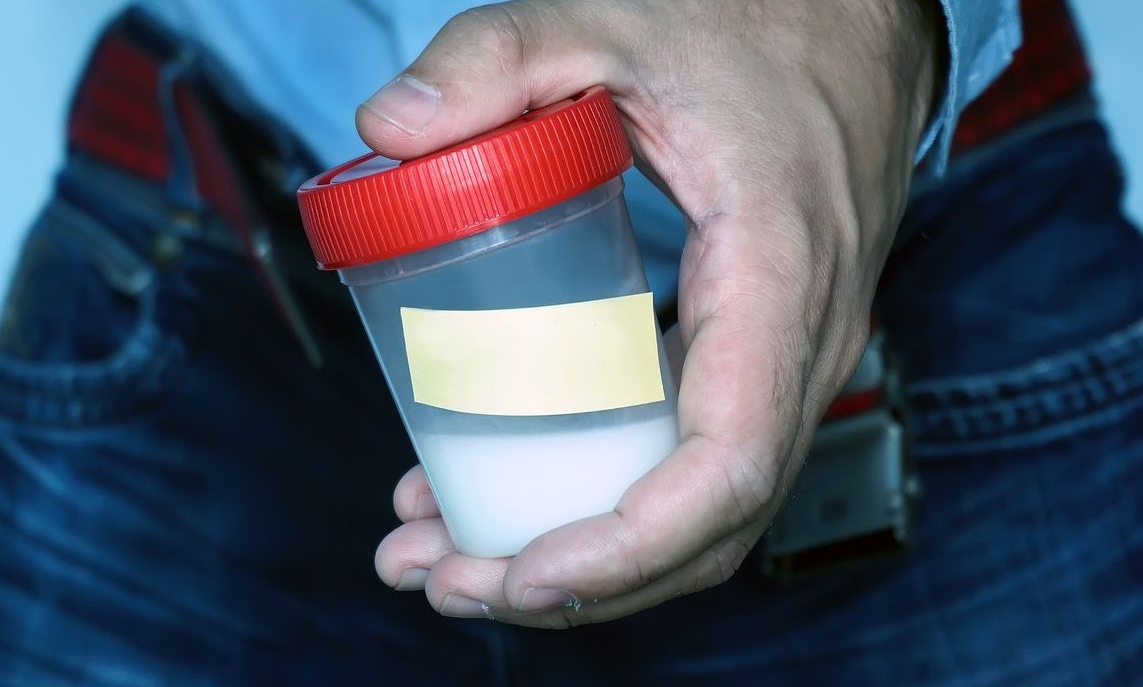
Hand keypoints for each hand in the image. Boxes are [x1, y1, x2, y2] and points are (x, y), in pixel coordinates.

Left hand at [361, 0, 938, 627]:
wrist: (856, 26)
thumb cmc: (758, 29)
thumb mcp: (617, 23)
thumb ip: (501, 55)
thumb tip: (389, 125)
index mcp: (776, 277)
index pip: (728, 465)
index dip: (626, 546)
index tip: (518, 576)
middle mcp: (799, 344)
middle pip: (706, 525)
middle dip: (575, 580)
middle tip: (439, 577)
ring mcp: (786, 359)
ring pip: (698, 511)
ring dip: (581, 556)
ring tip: (448, 555)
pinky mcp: (753, 354)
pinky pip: (690, 458)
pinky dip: (602, 497)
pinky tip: (507, 481)